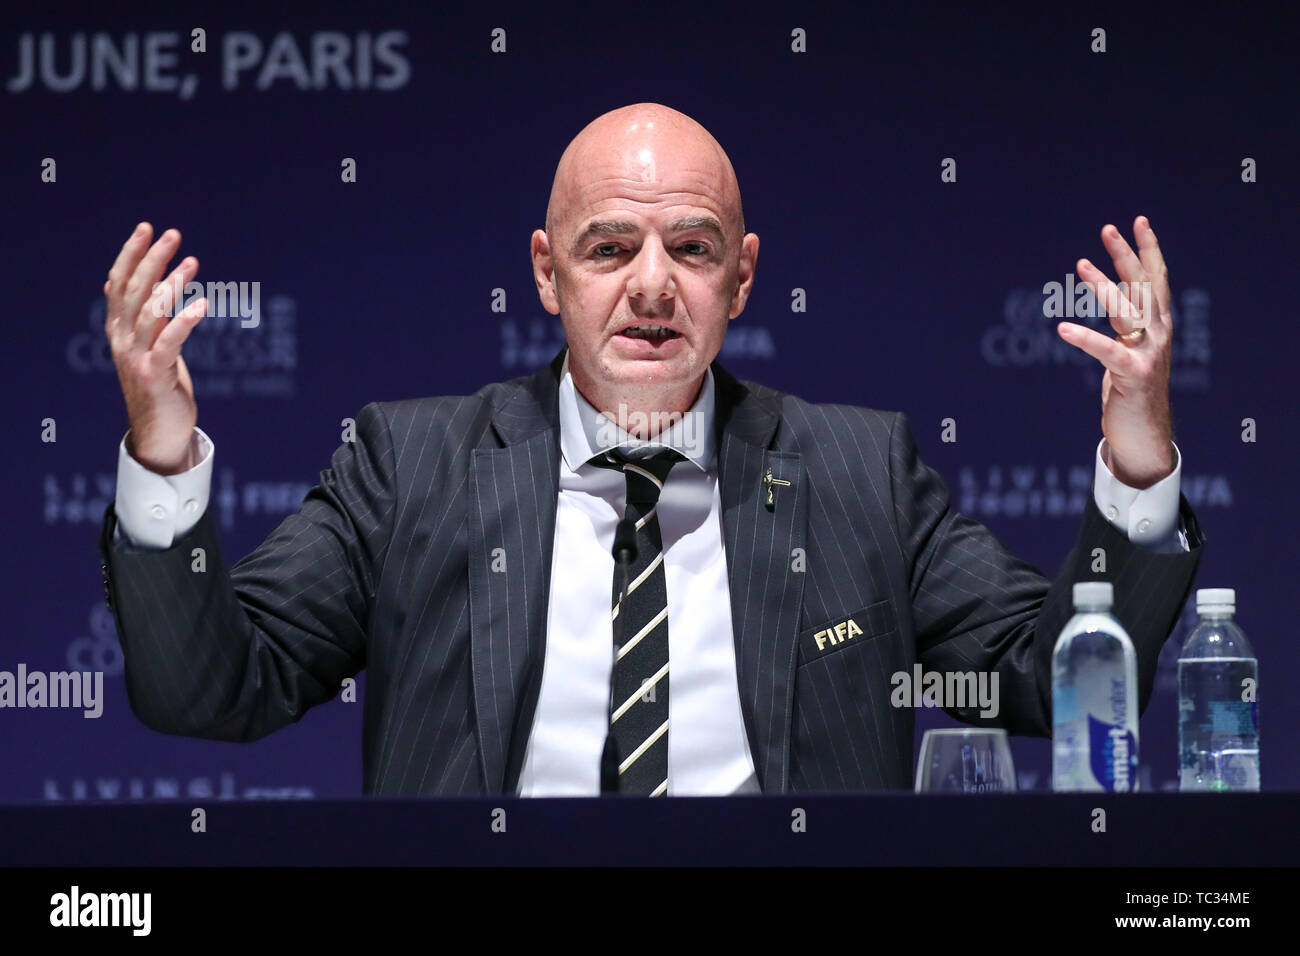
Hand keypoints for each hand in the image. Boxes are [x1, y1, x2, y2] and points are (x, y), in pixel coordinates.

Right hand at [104, 222, 207, 473]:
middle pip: (134, 290)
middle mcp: (122, 340)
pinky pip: (170, 341)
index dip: (131, 255)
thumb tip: (132, 285)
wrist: (160, 431)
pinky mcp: (156, 374)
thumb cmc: (161, 385)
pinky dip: (184, 321)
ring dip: (171, 284)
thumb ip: (142, 318)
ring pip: (150, 311)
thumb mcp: (148, 346)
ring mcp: (136, 357)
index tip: (146, 229)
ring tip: (191, 262)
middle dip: (152, 259)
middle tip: (171, 234)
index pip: (119, 283)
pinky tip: (202, 304)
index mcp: (119, 330)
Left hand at [1057, 216, 1173, 488]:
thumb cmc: (1130, 390)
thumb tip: (1115, 294)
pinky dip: (1084, 339)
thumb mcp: (1130, 349)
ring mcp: (1149, 354)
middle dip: (1126, 255)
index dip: (1148, 250)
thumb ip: (1126, 324)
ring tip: (1081, 264)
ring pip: (1127, 311)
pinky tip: (1063, 328)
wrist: (1143, 433)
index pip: (1156, 279)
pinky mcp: (1133, 375)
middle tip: (1108, 229)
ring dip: (1103, 285)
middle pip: (1143, 286)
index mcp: (1158, 325)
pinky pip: (1107, 351)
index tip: (1138, 221)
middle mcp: (1159, 334)